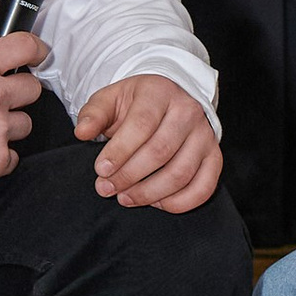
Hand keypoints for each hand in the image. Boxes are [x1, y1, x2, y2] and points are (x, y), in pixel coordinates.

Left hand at [73, 72, 221, 212]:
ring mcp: (205, 135)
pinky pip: (204, 186)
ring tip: (125, 198)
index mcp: (160, 93)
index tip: (100, 170)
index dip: (120, 152)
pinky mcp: (214, 156)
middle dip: (129, 176)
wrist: (167, 99)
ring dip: (150, 193)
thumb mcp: (110, 100)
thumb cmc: (135, 104)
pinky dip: (180, 202)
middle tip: (106, 188)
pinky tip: (156, 203)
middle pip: (161, 151)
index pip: (141, 125)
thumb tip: (82, 132)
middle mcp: (188, 111)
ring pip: (181, 173)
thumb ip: (93, 115)